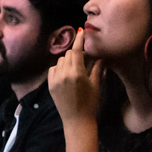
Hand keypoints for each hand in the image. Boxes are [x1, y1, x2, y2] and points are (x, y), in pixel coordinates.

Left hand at [48, 28, 101, 151]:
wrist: (77, 121)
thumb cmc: (91, 103)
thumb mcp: (96, 85)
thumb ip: (97, 68)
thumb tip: (101, 55)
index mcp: (77, 73)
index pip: (77, 51)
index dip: (79, 39)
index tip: (81, 31)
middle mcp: (64, 74)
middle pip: (69, 54)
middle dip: (76, 54)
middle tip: (83, 59)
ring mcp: (55, 79)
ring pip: (60, 61)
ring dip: (67, 61)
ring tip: (75, 70)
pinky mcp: (50, 85)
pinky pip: (53, 69)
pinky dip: (59, 68)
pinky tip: (65, 75)